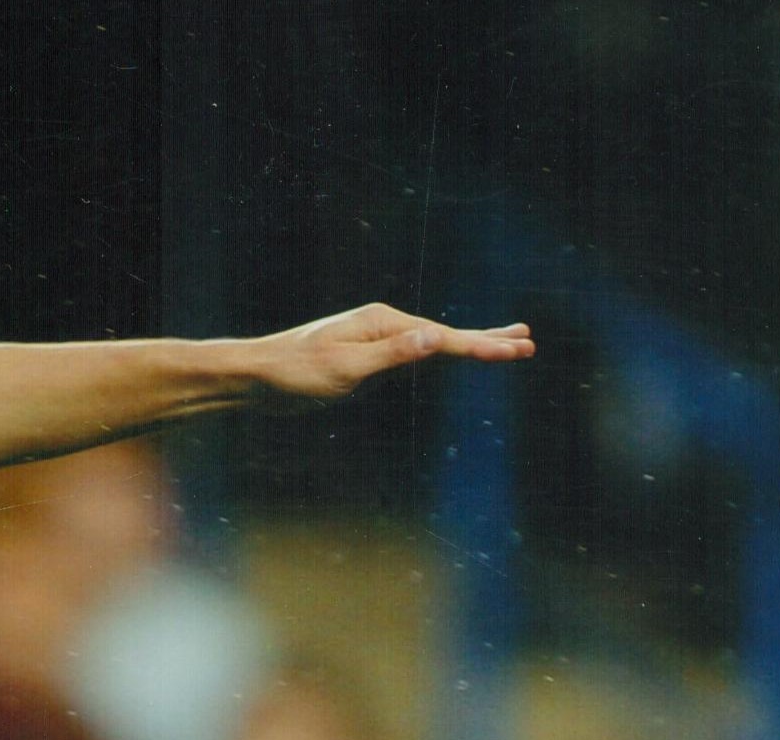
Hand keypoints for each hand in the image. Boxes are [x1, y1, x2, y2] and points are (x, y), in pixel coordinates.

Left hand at [242, 304, 532, 406]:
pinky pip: (411, 355)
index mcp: (383, 323)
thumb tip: (435, 338)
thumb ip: (391, 355)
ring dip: (467, 344)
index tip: (518, 352)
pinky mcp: (362, 356)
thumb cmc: (293, 374)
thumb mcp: (344, 368)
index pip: (443, 340)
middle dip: (486, 339)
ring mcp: (373, 339)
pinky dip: (437, 354)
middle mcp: (382, 325)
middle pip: (444, 335)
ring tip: (502, 343)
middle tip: (528, 341)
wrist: (252, 376)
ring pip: (430, 344)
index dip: (483, 347)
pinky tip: (446, 354)